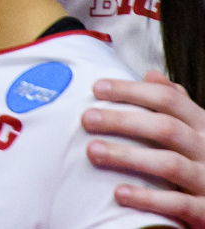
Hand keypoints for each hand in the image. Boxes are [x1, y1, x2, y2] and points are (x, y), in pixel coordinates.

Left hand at [85, 72, 204, 225]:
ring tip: (92, 151)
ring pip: (170, 164)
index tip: (96, 88)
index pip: (168, 99)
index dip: (132, 91)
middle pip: (166, 128)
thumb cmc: (202, 159)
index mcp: (203, 125)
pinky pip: (178, 204)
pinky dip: (148, 199)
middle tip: (86, 118)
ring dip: (128, 157)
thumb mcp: (196, 129)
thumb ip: (177, 104)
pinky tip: (119, 193)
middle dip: (123, 121)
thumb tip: (151, 75)